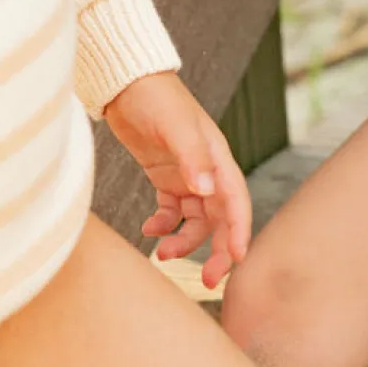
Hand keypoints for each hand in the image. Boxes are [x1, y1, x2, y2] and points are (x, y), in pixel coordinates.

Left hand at [104, 72, 251, 288]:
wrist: (128, 84)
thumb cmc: (157, 100)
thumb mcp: (175, 127)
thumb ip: (193, 158)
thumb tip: (208, 192)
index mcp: (218, 157)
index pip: (236, 200)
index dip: (240, 230)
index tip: (238, 259)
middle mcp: (208, 170)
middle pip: (221, 218)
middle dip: (218, 250)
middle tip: (209, 282)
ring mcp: (187, 175)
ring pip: (196, 220)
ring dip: (185, 241)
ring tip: (162, 254)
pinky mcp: (166, 177)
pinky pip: (172, 212)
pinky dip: (164, 226)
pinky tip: (148, 229)